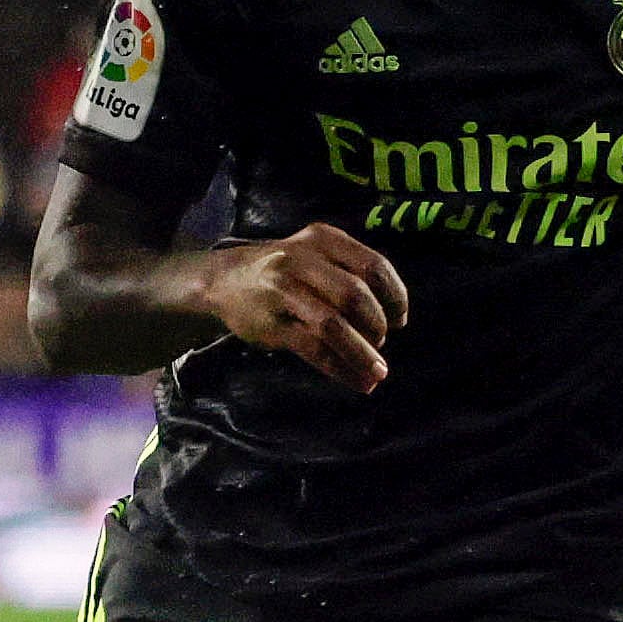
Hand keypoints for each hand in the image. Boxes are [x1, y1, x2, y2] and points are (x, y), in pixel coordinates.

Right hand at [193, 223, 404, 394]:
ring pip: (334, 325)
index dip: (395, 297)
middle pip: (355, 295)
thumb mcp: (316, 255)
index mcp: (323, 239)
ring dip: (361, 353)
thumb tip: (396, 319)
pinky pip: (314, 349)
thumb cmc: (282, 271)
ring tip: (376, 372)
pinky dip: (340, 369)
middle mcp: (303, 260)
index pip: (374, 266)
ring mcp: (283, 290)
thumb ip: (351, 274)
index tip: (399, 320)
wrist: (223, 279)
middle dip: (377, 326)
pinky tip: (356, 382)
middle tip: (380, 343)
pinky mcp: (271, 323)